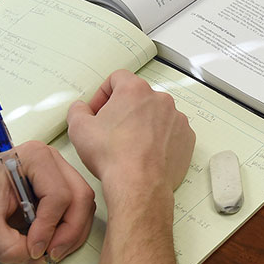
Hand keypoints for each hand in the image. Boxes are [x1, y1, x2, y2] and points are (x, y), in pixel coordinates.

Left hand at [0, 140, 95, 263]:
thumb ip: (9, 247)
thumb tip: (37, 259)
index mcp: (33, 157)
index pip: (58, 195)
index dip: (49, 228)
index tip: (34, 249)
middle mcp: (50, 161)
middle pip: (80, 198)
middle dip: (69, 231)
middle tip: (51, 254)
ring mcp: (55, 173)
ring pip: (82, 206)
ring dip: (71, 233)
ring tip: (49, 251)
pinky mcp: (53, 188)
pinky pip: (74, 210)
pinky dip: (67, 231)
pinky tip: (48, 242)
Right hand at [67, 70, 194, 215]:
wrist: (139, 184)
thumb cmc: (114, 157)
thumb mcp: (79, 129)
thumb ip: (77, 111)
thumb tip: (80, 109)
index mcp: (134, 90)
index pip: (117, 78)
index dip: (103, 94)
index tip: (98, 110)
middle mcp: (160, 100)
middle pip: (138, 97)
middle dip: (123, 110)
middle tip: (111, 130)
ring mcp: (176, 119)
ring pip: (156, 115)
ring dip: (143, 125)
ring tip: (129, 145)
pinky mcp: (186, 138)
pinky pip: (171, 132)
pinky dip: (160, 140)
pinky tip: (146, 154)